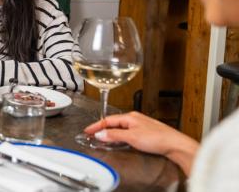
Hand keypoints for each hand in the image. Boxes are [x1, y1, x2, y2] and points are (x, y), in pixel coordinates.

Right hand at [84, 111, 198, 174]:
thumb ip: (114, 135)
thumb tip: (100, 134)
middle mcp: (135, 119)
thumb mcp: (132, 137)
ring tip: (103, 138)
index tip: (88, 131)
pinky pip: (127, 132)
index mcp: (130, 117)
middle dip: (102, 128)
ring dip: (111, 132)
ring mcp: (141, 125)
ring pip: (120, 127)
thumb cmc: (158, 138)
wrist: (175, 145)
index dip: (96, 126)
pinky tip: (119, 140)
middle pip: (114, 123)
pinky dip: (119, 135)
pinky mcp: (145, 133)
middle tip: (93, 135)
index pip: (108, 120)